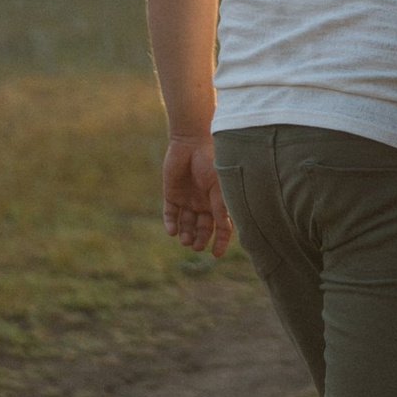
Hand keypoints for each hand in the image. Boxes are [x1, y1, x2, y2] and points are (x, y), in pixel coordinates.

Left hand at [162, 134, 232, 256]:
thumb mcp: (220, 187)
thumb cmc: (212, 161)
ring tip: (185, 240)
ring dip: (186, 234)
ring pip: (186, 224)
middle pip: (203, 228)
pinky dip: (171, 224)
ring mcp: (187, 199)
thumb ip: (221, 207)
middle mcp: (204, 203)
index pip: (222, 227)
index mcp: (219, 201)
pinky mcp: (172, 194)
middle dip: (200, 239)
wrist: (192, 141)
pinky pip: (170, 214)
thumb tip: (226, 230)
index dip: (221, 242)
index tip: (215, 255)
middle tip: (197, 247)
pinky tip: (172, 231)